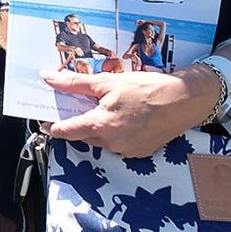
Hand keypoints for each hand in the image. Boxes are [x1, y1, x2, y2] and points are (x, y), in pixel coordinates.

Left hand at [43, 66, 219, 158]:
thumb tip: (49, 78)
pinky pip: (117, 144)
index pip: (64, 132)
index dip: (52, 124)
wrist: (185, 101)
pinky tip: (124, 116)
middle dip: (78, 121)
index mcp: (100, 126)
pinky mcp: (139, 152)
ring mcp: (126, 150)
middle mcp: (111, 143)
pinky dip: (115, 132)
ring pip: (100, 140)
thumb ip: (75, 83)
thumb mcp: (108, 82)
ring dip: (98, 127)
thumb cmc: (148, 89)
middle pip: (82, 135)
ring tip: (107, 107)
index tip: (45, 118)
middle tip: (81, 104)